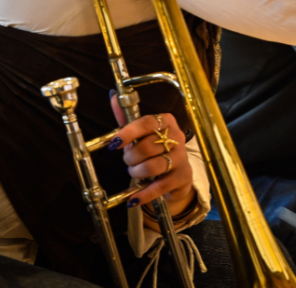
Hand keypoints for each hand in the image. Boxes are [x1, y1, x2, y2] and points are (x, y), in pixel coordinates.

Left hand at [109, 95, 195, 223]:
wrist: (178, 174)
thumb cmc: (156, 150)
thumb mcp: (142, 133)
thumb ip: (127, 118)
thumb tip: (113, 96)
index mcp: (166, 122)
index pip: (147, 123)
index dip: (128, 133)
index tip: (114, 143)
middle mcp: (177, 138)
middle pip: (147, 147)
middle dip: (131, 158)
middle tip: (128, 161)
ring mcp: (181, 158)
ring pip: (152, 166)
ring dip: (137, 173)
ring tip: (135, 173)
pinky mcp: (182, 177)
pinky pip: (159, 187)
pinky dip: (143, 194)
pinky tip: (133, 199)